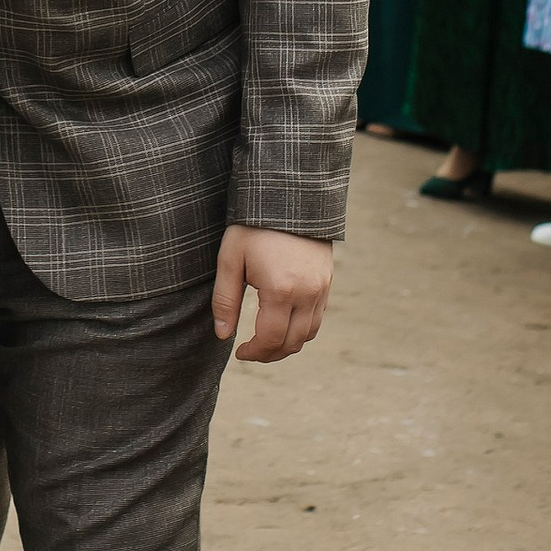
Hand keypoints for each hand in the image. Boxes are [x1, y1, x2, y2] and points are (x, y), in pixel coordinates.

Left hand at [213, 226, 334, 363]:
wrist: (289, 196)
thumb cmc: (254, 226)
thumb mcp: (231, 259)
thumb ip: (225, 300)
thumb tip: (223, 335)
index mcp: (281, 290)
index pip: (271, 339)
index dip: (254, 353)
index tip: (239, 352)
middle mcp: (307, 293)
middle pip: (292, 343)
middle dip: (270, 354)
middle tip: (251, 352)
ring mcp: (321, 288)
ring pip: (309, 334)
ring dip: (288, 345)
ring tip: (266, 342)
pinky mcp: (327, 281)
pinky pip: (317, 318)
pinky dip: (301, 329)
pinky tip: (283, 323)